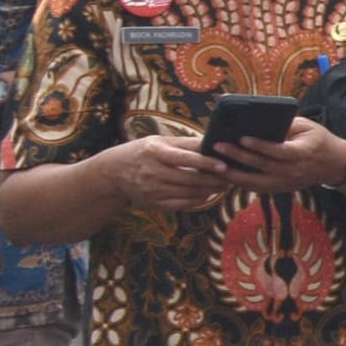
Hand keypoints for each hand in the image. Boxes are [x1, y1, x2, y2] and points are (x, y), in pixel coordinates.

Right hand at [111, 132, 241, 213]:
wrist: (113, 172)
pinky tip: (210, 193)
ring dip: (211, 190)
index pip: (183, 158)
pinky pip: (182, 204)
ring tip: (226, 184)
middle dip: (214, 179)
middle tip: (233, 176)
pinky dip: (199, 200)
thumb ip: (187, 142)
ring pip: (189, 193)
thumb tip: (215, 141)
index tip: (224, 164)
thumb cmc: (144, 152)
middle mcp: (152, 172)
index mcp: (154, 152)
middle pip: (190, 179)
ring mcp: (152, 190)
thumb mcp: (160, 141)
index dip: (205, 162)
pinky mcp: (153, 204)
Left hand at [207, 117, 345, 194]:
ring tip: (214, 163)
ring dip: (233, 173)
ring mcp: (287, 183)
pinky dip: (239, 181)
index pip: (280, 151)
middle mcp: (295, 171)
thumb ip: (286, 125)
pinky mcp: (279, 189)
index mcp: (305, 152)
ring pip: (255, 182)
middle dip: (238, 156)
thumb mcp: (308, 126)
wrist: (334, 164)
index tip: (243, 137)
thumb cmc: (319, 140)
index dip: (261, 146)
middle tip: (219, 146)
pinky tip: (224, 173)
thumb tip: (258, 121)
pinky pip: (255, 188)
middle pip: (263, 166)